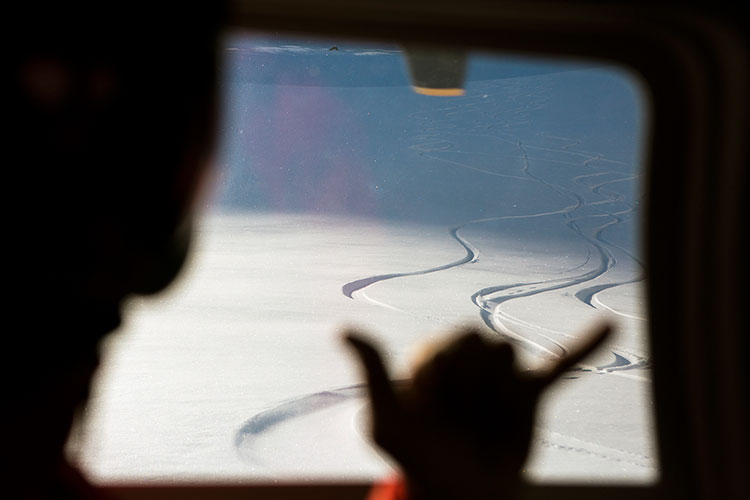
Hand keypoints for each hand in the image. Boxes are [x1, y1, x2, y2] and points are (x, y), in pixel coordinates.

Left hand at [345, 323, 611, 499]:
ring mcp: (502, 375)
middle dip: (471, 392)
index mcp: (434, 356)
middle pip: (483, 347)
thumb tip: (342, 330)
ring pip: (510, 360)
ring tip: (483, 429)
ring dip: (496, 404)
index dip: (442, 382)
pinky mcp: (531, 394)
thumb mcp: (386, 418)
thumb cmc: (418, 456)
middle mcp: (468, 358)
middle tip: (460, 425)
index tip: (429, 409)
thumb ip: (372, 371)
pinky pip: (562, 364)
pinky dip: (587, 344)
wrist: (460, 494)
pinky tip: (612, 324)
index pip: (450, 346)